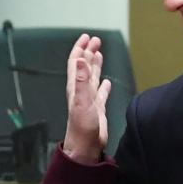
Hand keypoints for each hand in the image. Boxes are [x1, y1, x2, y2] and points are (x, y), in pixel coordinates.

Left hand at [63, 33, 110, 164]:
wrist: (86, 147)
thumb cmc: (82, 127)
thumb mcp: (82, 101)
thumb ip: (82, 80)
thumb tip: (81, 60)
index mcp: (76, 87)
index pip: (76, 63)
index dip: (80, 49)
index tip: (86, 37)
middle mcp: (81, 92)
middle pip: (84, 67)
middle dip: (88, 52)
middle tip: (95, 40)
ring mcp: (89, 100)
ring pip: (92, 78)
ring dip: (95, 65)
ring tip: (99, 53)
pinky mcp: (97, 109)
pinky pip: (100, 93)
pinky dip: (103, 85)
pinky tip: (106, 82)